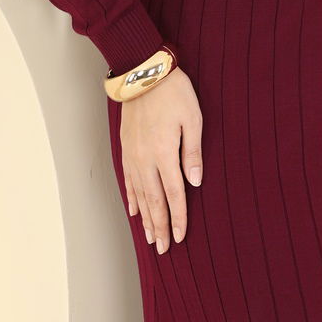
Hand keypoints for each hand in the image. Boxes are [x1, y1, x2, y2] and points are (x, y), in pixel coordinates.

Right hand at [120, 66, 202, 252]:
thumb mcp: (193, 118)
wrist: (143, 72)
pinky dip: (132, 198)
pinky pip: (128, 179)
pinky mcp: (125, 147)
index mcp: (165, 153)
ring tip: (151, 237)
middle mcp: (146, 159)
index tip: (181, 237)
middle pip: (154, 201)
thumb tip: (195, 182)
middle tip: (164, 249)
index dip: (178, 218)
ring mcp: (133, 154)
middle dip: (161, 227)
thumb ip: (193, 152)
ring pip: (139, 194)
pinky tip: (135, 211)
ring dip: (146, 218)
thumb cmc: (173, 92)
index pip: (174, 194)